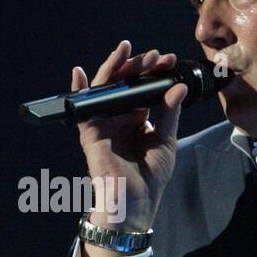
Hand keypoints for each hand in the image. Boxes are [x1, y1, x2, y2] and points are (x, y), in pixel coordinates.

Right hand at [72, 40, 186, 234]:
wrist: (135, 204)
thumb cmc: (149, 178)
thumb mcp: (166, 141)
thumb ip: (170, 113)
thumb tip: (178, 87)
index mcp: (138, 118)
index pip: (144, 87)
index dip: (154, 72)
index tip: (168, 60)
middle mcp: (120, 117)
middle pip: (124, 83)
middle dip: (138, 66)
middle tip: (153, 55)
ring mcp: (104, 123)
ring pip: (105, 89)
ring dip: (114, 68)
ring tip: (126, 52)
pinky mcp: (90, 134)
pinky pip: (82, 109)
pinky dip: (78, 90)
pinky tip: (78, 73)